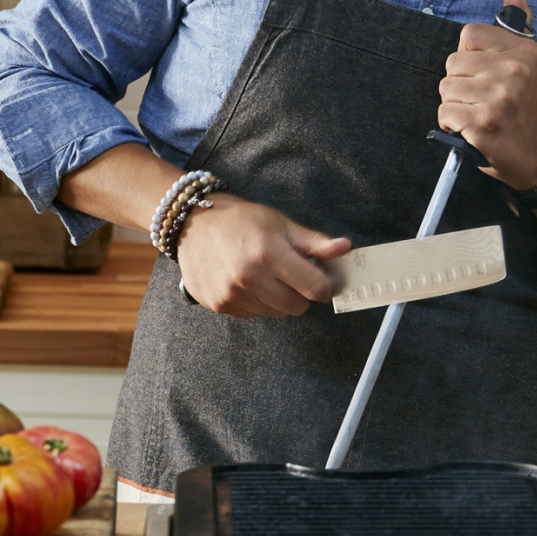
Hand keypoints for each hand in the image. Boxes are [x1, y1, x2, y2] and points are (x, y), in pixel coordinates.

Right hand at [176, 193, 351, 317]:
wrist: (191, 224)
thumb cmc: (239, 220)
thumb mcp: (279, 223)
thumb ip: (313, 242)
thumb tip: (344, 248)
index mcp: (269, 253)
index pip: (316, 289)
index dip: (324, 285)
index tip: (320, 279)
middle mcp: (250, 278)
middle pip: (298, 307)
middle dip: (300, 293)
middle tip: (289, 275)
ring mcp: (233, 295)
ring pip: (277, 313)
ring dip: (278, 299)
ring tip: (264, 275)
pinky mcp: (220, 306)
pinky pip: (255, 314)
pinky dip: (257, 303)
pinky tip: (246, 282)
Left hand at [437, 0, 536, 191]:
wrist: (530, 154)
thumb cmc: (520, 107)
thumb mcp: (524, 62)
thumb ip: (515, 23)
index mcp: (524, 51)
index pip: (468, 35)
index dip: (469, 57)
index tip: (486, 74)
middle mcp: (514, 71)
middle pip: (452, 63)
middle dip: (460, 83)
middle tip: (482, 99)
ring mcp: (498, 98)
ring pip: (445, 88)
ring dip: (454, 104)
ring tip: (477, 114)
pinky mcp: (482, 123)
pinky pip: (444, 112)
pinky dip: (451, 123)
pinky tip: (470, 129)